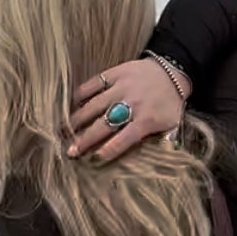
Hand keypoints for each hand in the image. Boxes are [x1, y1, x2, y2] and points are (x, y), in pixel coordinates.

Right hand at [68, 58, 187, 162]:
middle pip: (104, 124)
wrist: (172, 70)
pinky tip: (71, 105)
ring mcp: (121, 87)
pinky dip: (81, 94)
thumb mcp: (173, 125)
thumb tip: (157, 164)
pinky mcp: (115, 72)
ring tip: (63, 131)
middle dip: (85, 139)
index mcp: (146, 120)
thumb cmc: (169, 103)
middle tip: (70, 151)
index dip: (107, 150)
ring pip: (94, 105)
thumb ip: (164, 143)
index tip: (93, 159)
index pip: (123, 139)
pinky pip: (94, 83)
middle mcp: (131, 104)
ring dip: (77, 119)